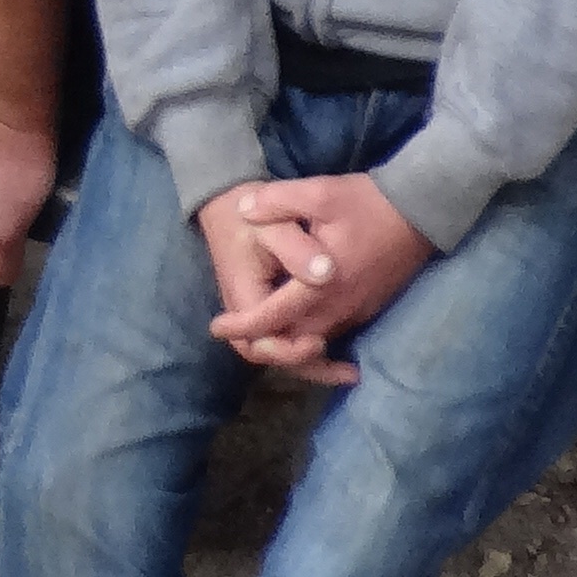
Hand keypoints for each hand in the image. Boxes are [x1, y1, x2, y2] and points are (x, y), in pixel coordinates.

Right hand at [196, 184, 332, 377]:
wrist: (227, 203)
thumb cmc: (247, 214)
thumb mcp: (272, 223)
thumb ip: (297, 249)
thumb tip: (326, 273)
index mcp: (244, 292)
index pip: (258, 336)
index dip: (287, 348)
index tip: (319, 342)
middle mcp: (245, 308)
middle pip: (267, 353)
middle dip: (304, 365)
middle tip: (344, 369)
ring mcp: (254, 309)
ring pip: (277, 350)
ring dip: (310, 365)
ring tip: (350, 373)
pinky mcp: (266, 306)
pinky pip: (283, 338)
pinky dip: (308, 353)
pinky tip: (339, 357)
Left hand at [207, 173, 429, 383]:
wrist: (424, 210)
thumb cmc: (369, 202)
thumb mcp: (319, 192)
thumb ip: (276, 202)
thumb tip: (243, 211)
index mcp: (324, 283)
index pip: (276, 317)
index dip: (244, 326)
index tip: (216, 327)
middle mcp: (342, 306)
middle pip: (295, 342)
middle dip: (263, 344)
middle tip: (234, 333)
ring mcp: (359, 310)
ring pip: (316, 342)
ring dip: (287, 344)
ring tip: (258, 335)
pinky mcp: (370, 308)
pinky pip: (335, 333)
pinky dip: (311, 339)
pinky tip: (296, 331)